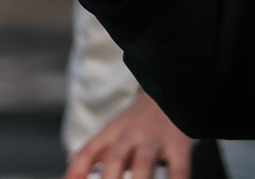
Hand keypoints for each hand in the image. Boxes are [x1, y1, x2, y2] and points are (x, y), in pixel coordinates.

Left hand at [61, 89, 193, 178]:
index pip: (86, 153)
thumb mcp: (118, 129)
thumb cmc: (143, 119)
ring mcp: (154, 138)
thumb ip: (100, 152)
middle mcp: (130, 134)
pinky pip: (178, 168)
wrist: (175, 84)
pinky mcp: (179, 143)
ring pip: (142, 164)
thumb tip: (76, 175)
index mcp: (111, 132)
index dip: (75, 173)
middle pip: (113, 159)